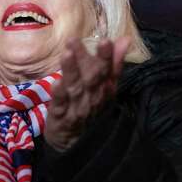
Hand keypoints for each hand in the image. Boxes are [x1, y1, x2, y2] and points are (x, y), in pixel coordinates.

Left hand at [44, 36, 129, 151]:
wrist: (74, 141)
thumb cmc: (90, 107)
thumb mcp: (106, 87)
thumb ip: (114, 63)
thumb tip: (125, 39)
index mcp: (105, 89)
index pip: (108, 71)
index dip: (107, 57)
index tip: (106, 40)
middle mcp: (93, 98)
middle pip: (90, 79)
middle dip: (84, 60)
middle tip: (74, 40)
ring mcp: (77, 108)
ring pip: (75, 89)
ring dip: (71, 72)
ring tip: (66, 54)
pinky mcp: (60, 116)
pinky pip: (60, 105)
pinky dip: (59, 94)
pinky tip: (56, 82)